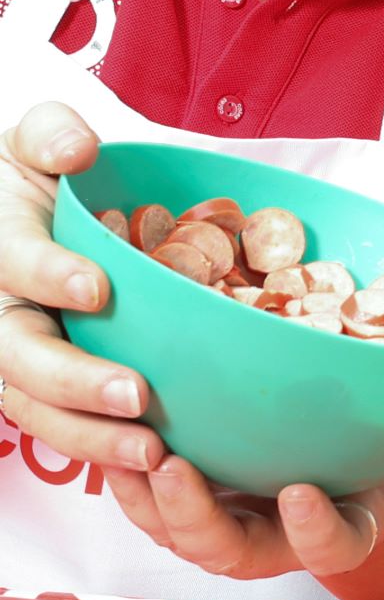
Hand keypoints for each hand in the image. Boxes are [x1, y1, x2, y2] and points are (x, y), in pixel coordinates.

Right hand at [0, 102, 164, 473]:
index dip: (48, 274)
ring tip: (152, 451)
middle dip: (74, 381)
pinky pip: (61, 427)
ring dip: (91, 436)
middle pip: (19, 356)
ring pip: (35, 408)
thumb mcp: (34, 140)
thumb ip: (50, 134)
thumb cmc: (34, 174)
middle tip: (136, 394)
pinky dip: (100, 451)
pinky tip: (153, 465)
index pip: (12, 262)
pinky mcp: (41, 388)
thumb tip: (78, 149)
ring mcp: (14, 355)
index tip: (96, 288)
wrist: (15, 212)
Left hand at [102, 353, 383, 584]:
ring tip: (133, 446)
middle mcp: (285, 535)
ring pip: (181, 533)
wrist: (355, 484)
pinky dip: (128, 479)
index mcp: (351, 523)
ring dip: (148, 500)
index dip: (317, 530)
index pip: (335, 545)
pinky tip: (113, 432)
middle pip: (235, 552)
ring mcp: (236, 523)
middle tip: (174, 468)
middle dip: (197, 517)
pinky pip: (151, 505)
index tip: (305, 493)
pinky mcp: (198, 501)